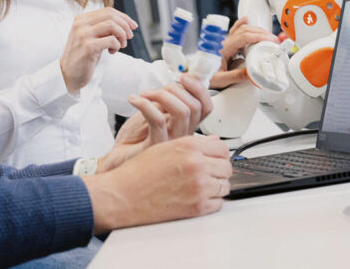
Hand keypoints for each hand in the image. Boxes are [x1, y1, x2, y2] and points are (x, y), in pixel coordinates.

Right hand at [59, 7, 136, 93]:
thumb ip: (102, 27)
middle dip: (125, 25)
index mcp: (81, 19)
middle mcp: (81, 24)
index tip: (133, 26)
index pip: (107, 11)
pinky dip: (117, 45)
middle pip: (111, 16)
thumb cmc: (82, 55)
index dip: (123, 17)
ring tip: (121, 45)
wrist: (68, 74)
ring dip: (122, 36)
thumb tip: (126, 22)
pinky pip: (111, 40)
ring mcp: (83, 35)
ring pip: (112, 25)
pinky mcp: (88, 47)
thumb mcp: (90, 36)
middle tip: (129, 37)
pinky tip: (112, 52)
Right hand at [83, 135, 231, 232]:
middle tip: (207, 174)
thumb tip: (214, 143)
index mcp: (189, 145)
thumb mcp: (165, 147)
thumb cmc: (139, 172)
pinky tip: (197, 197)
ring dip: (216, 186)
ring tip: (200, 186)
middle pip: (227, 166)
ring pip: (225, 185)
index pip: (222, 148)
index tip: (213, 160)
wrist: (123, 195)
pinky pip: (218, 203)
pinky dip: (211, 202)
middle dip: (219, 171)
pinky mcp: (197, 207)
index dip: (218, 155)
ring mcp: (199, 186)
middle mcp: (197, 164)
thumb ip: (193, 144)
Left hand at [98, 74, 212, 171]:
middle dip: (174, 89)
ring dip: (161, 95)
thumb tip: (178, 82)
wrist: (117, 158)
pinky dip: (145, 104)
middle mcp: (183, 136)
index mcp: (185, 126)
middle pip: (195, 107)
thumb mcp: (155, 111)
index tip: (183, 77)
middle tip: (154, 89)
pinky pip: (158, 120)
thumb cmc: (135, 138)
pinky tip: (134, 100)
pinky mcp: (156, 147)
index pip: (206, 107)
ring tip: (144, 94)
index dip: (199, 88)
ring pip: (181, 112)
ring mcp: (172, 143)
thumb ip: (168, 100)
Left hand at [210, 17, 276, 88]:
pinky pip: (235, 31)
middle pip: (245, 30)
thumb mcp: (221, 80)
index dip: (258, 37)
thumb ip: (236, 77)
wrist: (196, 75)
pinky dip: (242, 24)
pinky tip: (246, 19)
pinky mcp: (226, 45)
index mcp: (223, 49)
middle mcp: (224, 43)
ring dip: (256, 30)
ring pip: (242, 29)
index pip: (244, 37)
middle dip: (261, 33)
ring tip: (268, 35)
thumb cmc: (204, 77)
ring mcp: (225, 42)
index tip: (270, 40)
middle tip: (273, 40)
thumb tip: (252, 73)